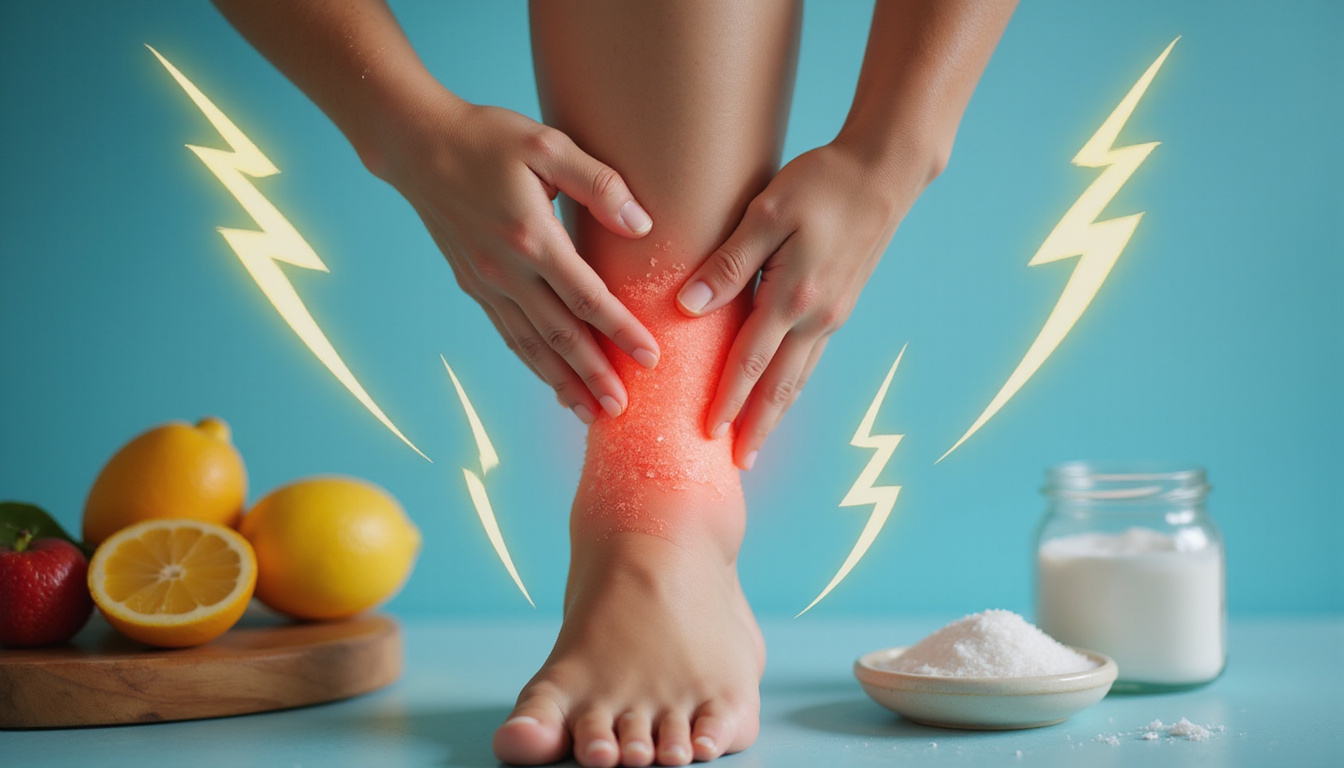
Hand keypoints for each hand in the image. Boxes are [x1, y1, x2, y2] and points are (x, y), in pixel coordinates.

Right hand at [374, 94, 659, 424]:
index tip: (651, 358)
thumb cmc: (486, 138)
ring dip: (563, 382)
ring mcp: (486, 284)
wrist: (418, 146)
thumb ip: (598, 183)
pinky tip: (554, 383)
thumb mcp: (546, 143)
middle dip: (594, 375)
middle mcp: (506, 270)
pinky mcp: (474, 287)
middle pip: (559, 336)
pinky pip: (509, 335)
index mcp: (531, 237)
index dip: (620, 330)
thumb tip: (641, 224)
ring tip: (592, 414)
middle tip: (624, 409)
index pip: (586, 297)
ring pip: (531, 346)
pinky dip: (533, 364)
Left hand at [675, 140, 932, 467]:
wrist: (885, 171)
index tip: (706, 433)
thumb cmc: (821, 183)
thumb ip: (728, 263)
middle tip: (739, 464)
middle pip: (780, 385)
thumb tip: (687, 307)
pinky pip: (812, 357)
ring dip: (776, 412)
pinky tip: (782, 389)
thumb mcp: (767, 213)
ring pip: (799, 376)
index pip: (749, 361)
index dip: (727, 400)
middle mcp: (818, 316)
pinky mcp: (842, 304)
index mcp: (794, 297)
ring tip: (757, 441)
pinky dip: (793, 382)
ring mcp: (834, 314)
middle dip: (757, 426)